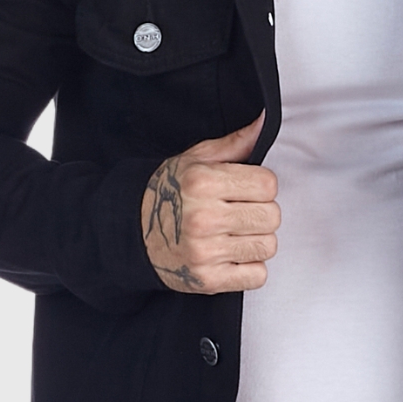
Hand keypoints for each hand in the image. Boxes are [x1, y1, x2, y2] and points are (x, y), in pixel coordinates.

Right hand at [140, 112, 279, 293]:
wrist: (131, 232)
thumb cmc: (168, 192)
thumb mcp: (196, 160)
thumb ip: (236, 144)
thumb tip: (265, 121)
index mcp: (202, 183)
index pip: (268, 184)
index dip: (261, 186)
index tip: (246, 190)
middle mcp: (203, 217)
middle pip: (272, 216)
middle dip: (261, 213)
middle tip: (240, 213)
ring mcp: (205, 252)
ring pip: (268, 246)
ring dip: (257, 241)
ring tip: (234, 234)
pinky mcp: (207, 280)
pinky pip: (257, 275)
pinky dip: (250, 268)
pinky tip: (231, 255)